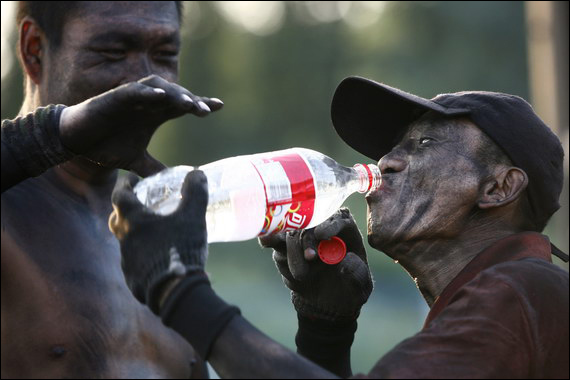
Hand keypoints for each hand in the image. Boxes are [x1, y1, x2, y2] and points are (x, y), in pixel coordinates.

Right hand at [59, 75, 222, 176]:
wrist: (75, 142)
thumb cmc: (106, 146)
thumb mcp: (136, 162)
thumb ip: (155, 170)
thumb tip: (172, 184)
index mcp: (155, 115)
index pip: (183, 106)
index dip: (201, 104)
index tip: (220, 107)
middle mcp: (147, 103)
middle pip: (176, 96)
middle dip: (192, 101)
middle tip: (207, 111)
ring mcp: (132, 98)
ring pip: (159, 88)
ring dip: (175, 94)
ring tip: (189, 104)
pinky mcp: (114, 97)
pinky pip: (134, 91)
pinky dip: (148, 92)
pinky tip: (161, 96)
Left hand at [109, 170, 208, 312]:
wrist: (175, 292)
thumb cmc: (180, 248)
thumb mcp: (193, 216)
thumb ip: (195, 192)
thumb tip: (197, 174)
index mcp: (133, 221)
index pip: (120, 195)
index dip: (125, 184)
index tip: (130, 178)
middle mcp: (124, 240)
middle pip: (116, 219)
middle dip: (124, 209)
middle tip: (138, 204)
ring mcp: (127, 262)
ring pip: (126, 243)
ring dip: (136, 235)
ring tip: (154, 232)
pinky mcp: (133, 280)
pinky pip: (135, 263)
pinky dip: (143, 256)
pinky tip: (158, 258)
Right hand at [259, 208, 372, 321]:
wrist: (327, 302)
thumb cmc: (349, 288)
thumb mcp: (360, 285)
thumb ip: (356, 272)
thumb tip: (347, 260)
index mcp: (345, 231)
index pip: (339, 219)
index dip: (329, 224)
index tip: (321, 235)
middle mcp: (321, 228)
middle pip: (311, 222)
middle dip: (307, 239)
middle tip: (310, 258)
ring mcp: (301, 236)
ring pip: (290, 233)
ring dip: (292, 252)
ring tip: (301, 276)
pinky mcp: (283, 246)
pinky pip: (275, 242)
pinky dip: (272, 243)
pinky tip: (267, 241)